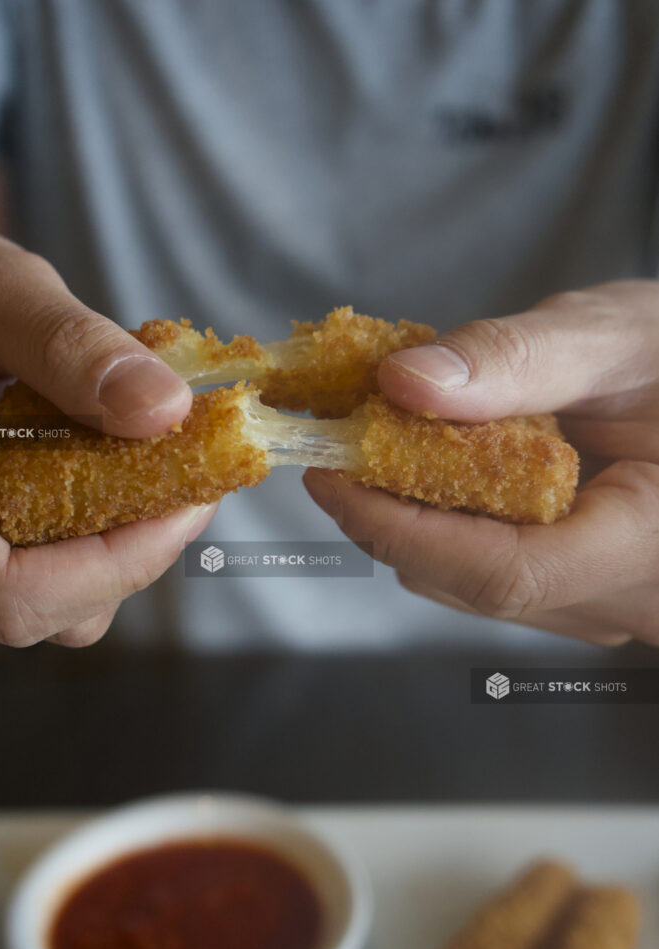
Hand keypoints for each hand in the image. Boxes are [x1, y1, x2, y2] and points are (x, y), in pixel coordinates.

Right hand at [0, 210, 214, 646]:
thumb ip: (67, 344)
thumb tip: (166, 408)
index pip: (11, 593)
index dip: (116, 563)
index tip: (188, 498)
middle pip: (48, 609)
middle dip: (134, 546)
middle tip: (188, 465)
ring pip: (57, 598)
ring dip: (125, 535)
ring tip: (150, 450)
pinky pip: (49, 562)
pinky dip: (102, 518)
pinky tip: (116, 453)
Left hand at [304, 281, 658, 645]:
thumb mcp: (617, 337)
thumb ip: (516, 360)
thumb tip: (401, 383)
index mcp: (651, 544)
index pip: (504, 572)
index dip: (400, 528)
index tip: (330, 472)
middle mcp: (626, 597)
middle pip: (471, 583)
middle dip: (390, 514)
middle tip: (339, 441)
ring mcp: (602, 603)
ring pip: (470, 585)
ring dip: (413, 516)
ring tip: (380, 440)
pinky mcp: (580, 591)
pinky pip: (491, 571)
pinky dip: (447, 520)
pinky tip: (434, 461)